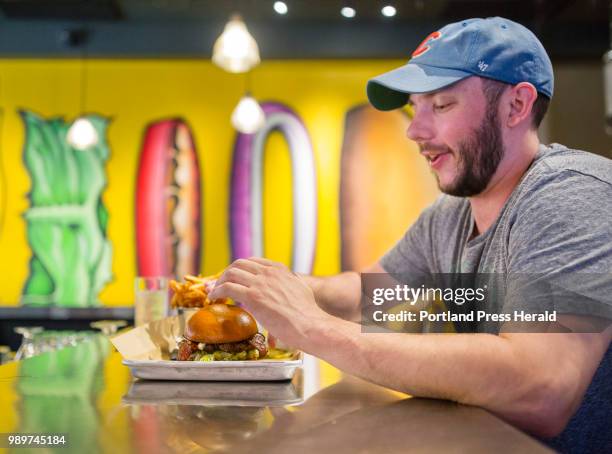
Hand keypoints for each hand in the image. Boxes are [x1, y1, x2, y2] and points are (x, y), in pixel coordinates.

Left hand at [208, 257, 332, 349]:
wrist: (310, 325)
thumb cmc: (308, 314)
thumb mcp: (302, 289)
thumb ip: (293, 284)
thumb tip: (292, 286)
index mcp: (280, 269)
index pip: (253, 262)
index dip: (240, 269)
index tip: (234, 278)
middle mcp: (268, 272)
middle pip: (239, 264)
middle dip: (227, 273)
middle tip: (221, 285)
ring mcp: (260, 282)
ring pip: (231, 273)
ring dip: (219, 282)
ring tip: (215, 292)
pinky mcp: (252, 296)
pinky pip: (227, 287)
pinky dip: (217, 291)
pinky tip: (213, 298)